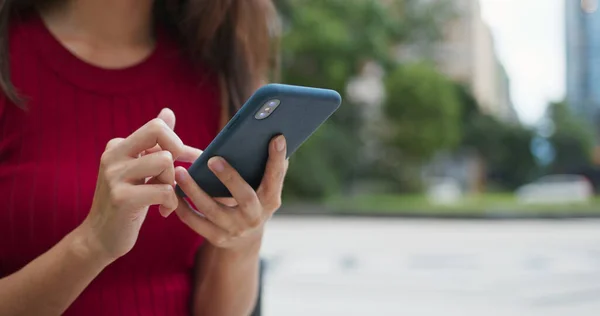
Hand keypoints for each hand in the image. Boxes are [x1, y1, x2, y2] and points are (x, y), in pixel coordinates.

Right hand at [79, 109, 195, 260]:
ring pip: (165, 161)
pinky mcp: (122, 198)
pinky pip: (164, 190)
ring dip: (173, 182)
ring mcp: (115, 176)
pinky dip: (171, 203)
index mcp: (117, 146)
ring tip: (165, 197)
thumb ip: (154, 143)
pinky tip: (163, 212)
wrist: (100, 239)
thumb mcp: (139, 169)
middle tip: (173, 177)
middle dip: (176, 154)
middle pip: (158, 132)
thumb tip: (168, 112)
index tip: (187, 160)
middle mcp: (113, 156)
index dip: (179, 143)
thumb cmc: (128, 203)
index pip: (157, 126)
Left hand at [173, 135, 287, 250]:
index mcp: (270, 199)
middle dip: (230, 178)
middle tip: (213, 159)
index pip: (275, 177)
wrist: (244, 237)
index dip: (276, 159)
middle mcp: (255, 217)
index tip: (276, 137)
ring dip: (195, 190)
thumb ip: (265, 164)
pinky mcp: (216, 237)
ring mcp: (235, 229)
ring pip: (213, 210)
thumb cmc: (253, 197)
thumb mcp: (262, 186)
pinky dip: (183, 207)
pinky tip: (173, 190)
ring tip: (180, 171)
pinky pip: (195, 222)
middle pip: (245, 198)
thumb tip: (269, 133)